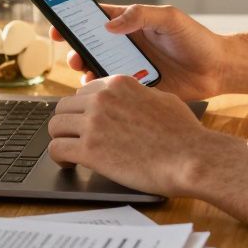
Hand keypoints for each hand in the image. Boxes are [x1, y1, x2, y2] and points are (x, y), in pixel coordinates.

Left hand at [47, 75, 216, 195]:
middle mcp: (102, 99)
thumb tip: (131, 101)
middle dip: (69, 123)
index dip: (84, 109)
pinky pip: (57, 148)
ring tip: (70, 151)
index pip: (84, 91)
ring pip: (55, 125)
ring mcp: (94, 123)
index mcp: (119, 84)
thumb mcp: (163, 100)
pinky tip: (69, 163)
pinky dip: (59, 157)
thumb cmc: (185, 134)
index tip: (86, 122)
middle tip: (76, 138)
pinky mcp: (89, 150)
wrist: (191, 158)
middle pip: (65, 106)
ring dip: (62, 139)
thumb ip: (140, 96)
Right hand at [50, 3, 226, 100]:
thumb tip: (110, 25)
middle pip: (89, 46)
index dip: (72, 20)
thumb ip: (141, 15)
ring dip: (85, 71)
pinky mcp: (136, 89)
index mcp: (130, 24)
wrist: (217, 70)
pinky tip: (103, 92)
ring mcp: (129, 68)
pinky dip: (102, 92)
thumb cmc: (196, 39)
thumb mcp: (169, 18)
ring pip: (96, 69)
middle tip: (73, 56)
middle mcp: (125, 45)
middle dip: (75, 50)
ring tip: (86, 74)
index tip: (56, 25)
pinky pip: (112, 91)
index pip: (94, 18)